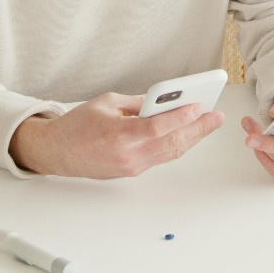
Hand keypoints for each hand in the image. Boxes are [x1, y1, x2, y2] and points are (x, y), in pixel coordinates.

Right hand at [10, 93, 223, 178]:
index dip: (181, 117)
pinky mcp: (131, 171)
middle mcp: (127, 155)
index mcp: (118, 134)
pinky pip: (160, 157)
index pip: (157, 127)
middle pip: (171, 143)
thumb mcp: (107, 103)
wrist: (57, 152)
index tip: (199, 106)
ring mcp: (131, 166)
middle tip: (216, 116)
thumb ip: (137, 103)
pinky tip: (189, 134)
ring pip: (170, 153)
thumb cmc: (77, 124)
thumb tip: (165, 101)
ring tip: (209, 123)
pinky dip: (176, 145)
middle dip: (198, 129)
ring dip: (192, 138)